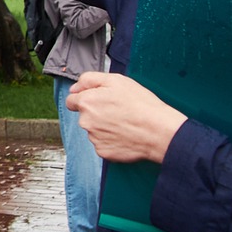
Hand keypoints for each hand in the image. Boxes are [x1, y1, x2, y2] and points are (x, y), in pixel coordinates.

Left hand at [66, 72, 185, 163]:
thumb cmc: (141, 104)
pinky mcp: (103, 152)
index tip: (98, 101)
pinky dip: (112, 140)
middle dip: (97, 112)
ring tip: (125, 123)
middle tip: (118, 111)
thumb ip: (89, 80)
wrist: (159, 131)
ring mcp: (94, 138)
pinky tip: (126, 135)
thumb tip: (75, 88)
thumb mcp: (116, 80)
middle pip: (84, 116)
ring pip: (94, 130)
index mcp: (86, 102)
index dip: (85, 98)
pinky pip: (103, 144)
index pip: (72, 101)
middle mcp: (85, 121)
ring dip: (104, 127)